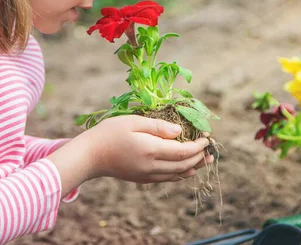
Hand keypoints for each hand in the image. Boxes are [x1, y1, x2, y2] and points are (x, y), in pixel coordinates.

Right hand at [85, 115, 213, 182]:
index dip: (198, 146)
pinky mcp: (141, 179)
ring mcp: (146, 175)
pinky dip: (179, 174)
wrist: (89, 155)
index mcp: (151, 150)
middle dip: (199, 157)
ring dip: (192, 168)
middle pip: (183, 165)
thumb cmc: (110, 133)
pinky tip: (184, 170)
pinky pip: (166, 179)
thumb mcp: (134, 122)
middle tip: (211, 151)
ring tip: (204, 161)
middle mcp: (151, 166)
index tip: (206, 137)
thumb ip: (158, 126)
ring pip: (176, 175)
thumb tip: (179, 132)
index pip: (183, 151)